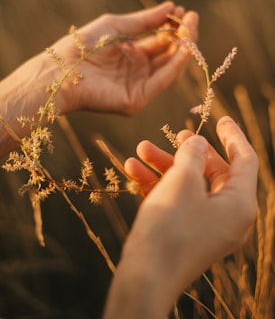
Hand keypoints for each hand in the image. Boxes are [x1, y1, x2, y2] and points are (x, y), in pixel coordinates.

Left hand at [53, 1, 198, 114]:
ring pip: (170, 70)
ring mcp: (138, 87)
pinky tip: (184, 48)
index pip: (162, 43)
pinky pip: (162, 82)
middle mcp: (138, 72)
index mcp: (133, 55)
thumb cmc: (84, 46)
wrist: (61, 69)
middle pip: (169, 57)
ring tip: (190, 29)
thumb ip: (145, 21)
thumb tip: (171, 7)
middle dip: (183, 37)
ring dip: (183, 50)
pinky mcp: (136, 100)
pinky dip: (175, 66)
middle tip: (191, 19)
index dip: (174, 28)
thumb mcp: (117, 26)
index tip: (182, 12)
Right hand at [104, 116, 257, 317]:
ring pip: (189, 185)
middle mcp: (227, 216)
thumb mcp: (182, 181)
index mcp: (239, 204)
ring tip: (141, 149)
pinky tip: (133, 169)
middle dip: (190, 151)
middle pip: (213, 172)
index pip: (245, 160)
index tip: (221, 118)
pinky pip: (177, 200)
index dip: (233, 136)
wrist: (145, 278)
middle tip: (177, 134)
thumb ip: (192, 155)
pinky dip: (158, 184)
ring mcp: (206, 225)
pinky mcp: (185, 232)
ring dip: (165, 166)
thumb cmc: (169, 227)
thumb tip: (197, 143)